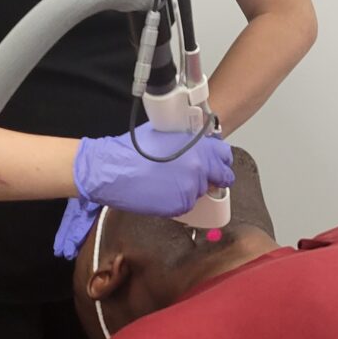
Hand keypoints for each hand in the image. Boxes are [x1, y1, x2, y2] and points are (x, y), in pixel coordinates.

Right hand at [76, 124, 234, 216]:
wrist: (111, 170)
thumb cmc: (132, 150)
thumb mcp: (165, 133)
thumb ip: (188, 140)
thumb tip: (198, 144)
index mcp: (199, 147)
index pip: (225, 156)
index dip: (220, 161)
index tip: (217, 164)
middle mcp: (199, 168)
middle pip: (220, 178)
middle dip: (211, 178)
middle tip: (196, 176)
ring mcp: (191, 189)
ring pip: (201, 192)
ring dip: (191, 188)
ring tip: (168, 181)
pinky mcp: (180, 205)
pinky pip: (186, 204)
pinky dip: (178, 200)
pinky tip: (161, 191)